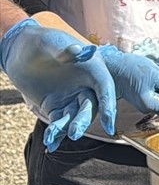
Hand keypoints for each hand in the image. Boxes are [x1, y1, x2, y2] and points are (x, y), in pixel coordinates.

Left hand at [0, 19, 107, 147]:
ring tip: (52, 138)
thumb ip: (65, 50)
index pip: (105, 88)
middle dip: (84, 121)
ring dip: (67, 129)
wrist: (21, 49)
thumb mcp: (52, 43)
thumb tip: (78, 50)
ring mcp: (71, 97)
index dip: (108, 106)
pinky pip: (59, 122)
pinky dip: (55, 133)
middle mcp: (86, 85)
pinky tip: (50, 142)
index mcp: (93, 68)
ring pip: (75, 117)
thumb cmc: (42, 41)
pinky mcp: (56, 106)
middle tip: (74, 133)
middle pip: (91, 106)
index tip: (110, 124)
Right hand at [95, 44, 158, 118]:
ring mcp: (143, 102)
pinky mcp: (141, 95)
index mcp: (150, 105)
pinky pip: (157, 90)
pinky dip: (158, 82)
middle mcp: (146, 107)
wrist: (111, 64)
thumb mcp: (156, 75)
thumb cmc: (132, 69)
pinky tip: (153, 74)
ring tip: (158, 73)